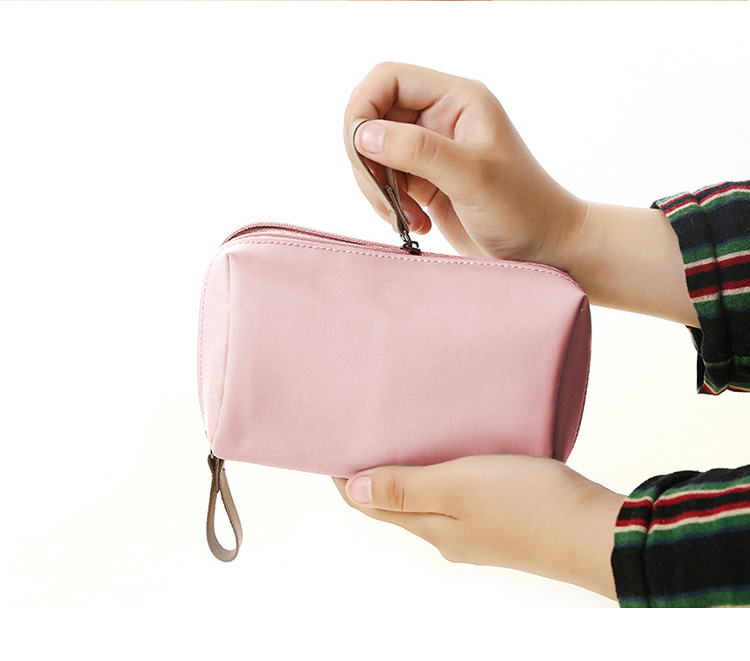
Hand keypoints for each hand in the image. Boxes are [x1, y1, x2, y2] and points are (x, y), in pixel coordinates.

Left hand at [332, 454, 624, 598]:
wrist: (596, 531)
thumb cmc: (529, 506)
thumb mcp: (457, 487)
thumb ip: (405, 488)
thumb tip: (350, 492)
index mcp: (432, 528)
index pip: (373, 506)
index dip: (348, 479)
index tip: (337, 446)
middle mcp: (449, 535)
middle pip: (398, 503)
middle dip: (378, 472)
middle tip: (370, 433)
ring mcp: (478, 531)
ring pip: (429, 499)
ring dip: (412, 471)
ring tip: (408, 435)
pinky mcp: (504, 520)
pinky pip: (460, 497)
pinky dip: (445, 474)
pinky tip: (457, 453)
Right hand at [345, 62, 586, 265]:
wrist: (545, 249)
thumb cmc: (523, 209)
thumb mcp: (472, 176)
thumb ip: (417, 150)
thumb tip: (363, 134)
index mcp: (457, 99)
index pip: (389, 79)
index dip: (364, 109)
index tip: (360, 152)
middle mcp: (441, 118)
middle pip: (374, 117)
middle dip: (367, 158)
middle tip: (383, 196)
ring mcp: (432, 150)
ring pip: (375, 154)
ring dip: (377, 187)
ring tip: (405, 216)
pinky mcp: (426, 180)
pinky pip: (387, 182)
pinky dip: (389, 204)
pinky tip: (415, 223)